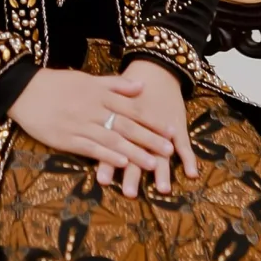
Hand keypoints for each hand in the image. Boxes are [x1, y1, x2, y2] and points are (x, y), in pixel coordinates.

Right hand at [8, 66, 188, 190]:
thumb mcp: (87, 78)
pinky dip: (107, 156)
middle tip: (168, 150)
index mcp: (99, 93)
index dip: (152, 120)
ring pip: (111, 140)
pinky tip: (121, 164)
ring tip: (152, 164)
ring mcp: (79, 124)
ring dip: (134, 152)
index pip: (132, 109)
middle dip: (149, 139)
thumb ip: (115, 84)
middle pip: (126, 126)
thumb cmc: (57, 84)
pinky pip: (90, 148)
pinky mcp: (66, 138)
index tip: (171, 130)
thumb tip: (141, 86)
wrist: (24, 90)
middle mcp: (93, 109)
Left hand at [96, 60, 197, 196]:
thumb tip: (67, 131)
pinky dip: (190, 159)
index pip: (113, 143)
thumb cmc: (125, 88)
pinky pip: (186, 144)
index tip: (102, 181)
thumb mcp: (107, 96)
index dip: (108, 161)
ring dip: (162, 171)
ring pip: (161, 150)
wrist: (153, 68)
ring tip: (162, 190)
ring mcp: (162, 127)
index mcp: (121, 120)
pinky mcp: (177, 124)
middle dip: (134, 173)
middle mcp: (142, 127)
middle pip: (138, 151)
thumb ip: (93, 117)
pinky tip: (192, 174)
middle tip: (129, 193)